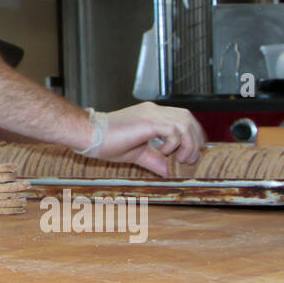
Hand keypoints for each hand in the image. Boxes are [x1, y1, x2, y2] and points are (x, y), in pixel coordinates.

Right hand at [91, 102, 205, 175]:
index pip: (183, 117)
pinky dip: (174, 143)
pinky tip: (162, 151)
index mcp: (152, 114)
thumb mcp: (137, 154)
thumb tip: (169, 172)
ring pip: (184, 122)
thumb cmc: (106, 142)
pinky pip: (173, 129)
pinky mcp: (147, 121)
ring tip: (179, 158)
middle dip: (195, 139)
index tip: (191, 153)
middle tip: (188, 159)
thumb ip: (154, 160)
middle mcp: (154, 110)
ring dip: (187, 143)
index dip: (192, 134)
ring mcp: (151, 114)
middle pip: (188, 117)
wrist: (88, 134)